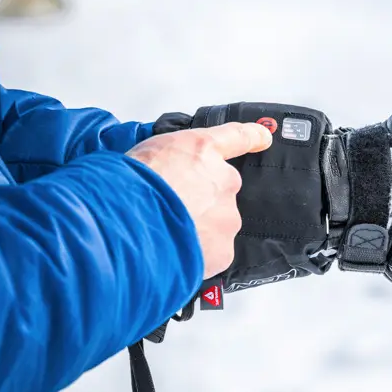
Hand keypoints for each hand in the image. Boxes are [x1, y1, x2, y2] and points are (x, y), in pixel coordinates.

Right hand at [128, 123, 273, 278]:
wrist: (128, 225)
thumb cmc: (128, 187)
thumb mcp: (144, 156)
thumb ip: (167, 164)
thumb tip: (162, 178)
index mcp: (201, 151)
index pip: (237, 137)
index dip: (253, 136)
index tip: (264, 138)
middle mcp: (222, 181)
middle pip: (220, 191)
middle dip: (201, 201)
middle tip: (170, 212)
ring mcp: (226, 216)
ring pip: (216, 225)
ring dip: (197, 230)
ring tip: (165, 236)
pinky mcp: (223, 249)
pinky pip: (212, 253)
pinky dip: (196, 255)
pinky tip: (174, 254)